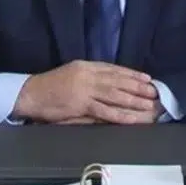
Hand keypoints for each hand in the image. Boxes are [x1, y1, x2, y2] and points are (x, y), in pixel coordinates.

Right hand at [15, 61, 158, 123]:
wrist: (31, 94)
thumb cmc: (50, 87)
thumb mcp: (71, 75)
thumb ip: (90, 79)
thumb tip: (111, 87)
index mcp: (85, 66)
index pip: (113, 69)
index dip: (131, 74)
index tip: (146, 78)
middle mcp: (87, 75)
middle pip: (118, 81)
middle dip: (138, 87)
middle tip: (154, 92)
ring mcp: (84, 90)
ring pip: (115, 95)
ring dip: (134, 101)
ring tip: (149, 105)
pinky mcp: (81, 105)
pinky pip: (105, 111)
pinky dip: (121, 115)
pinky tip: (133, 118)